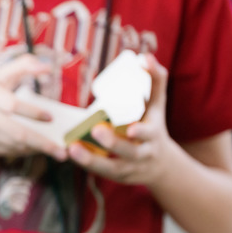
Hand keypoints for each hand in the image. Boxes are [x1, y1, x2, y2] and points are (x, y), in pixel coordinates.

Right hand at [0, 54, 67, 159]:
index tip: (51, 118)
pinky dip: (22, 152)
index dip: (34, 113)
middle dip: (43, 144)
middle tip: (62, 151)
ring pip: (15, 146)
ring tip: (52, 150)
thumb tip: (47, 68)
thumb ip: (24, 65)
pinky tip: (33, 149)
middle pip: (19, 133)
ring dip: (35, 150)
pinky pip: (7, 152)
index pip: (14, 105)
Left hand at [67, 54, 173, 185]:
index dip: (141, 132)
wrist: (161, 165)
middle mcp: (143, 153)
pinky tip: (70, 154)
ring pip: (111, 167)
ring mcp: (129, 168)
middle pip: (129, 152)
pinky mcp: (116, 176)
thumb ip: (155, 79)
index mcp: (153, 135)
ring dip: (91, 160)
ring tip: (73, 149)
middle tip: (95, 130)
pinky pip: (100, 172)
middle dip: (113, 143)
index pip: (149, 133)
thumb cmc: (153, 124)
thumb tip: (146, 57)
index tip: (131, 130)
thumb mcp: (157, 104)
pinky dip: (86, 164)